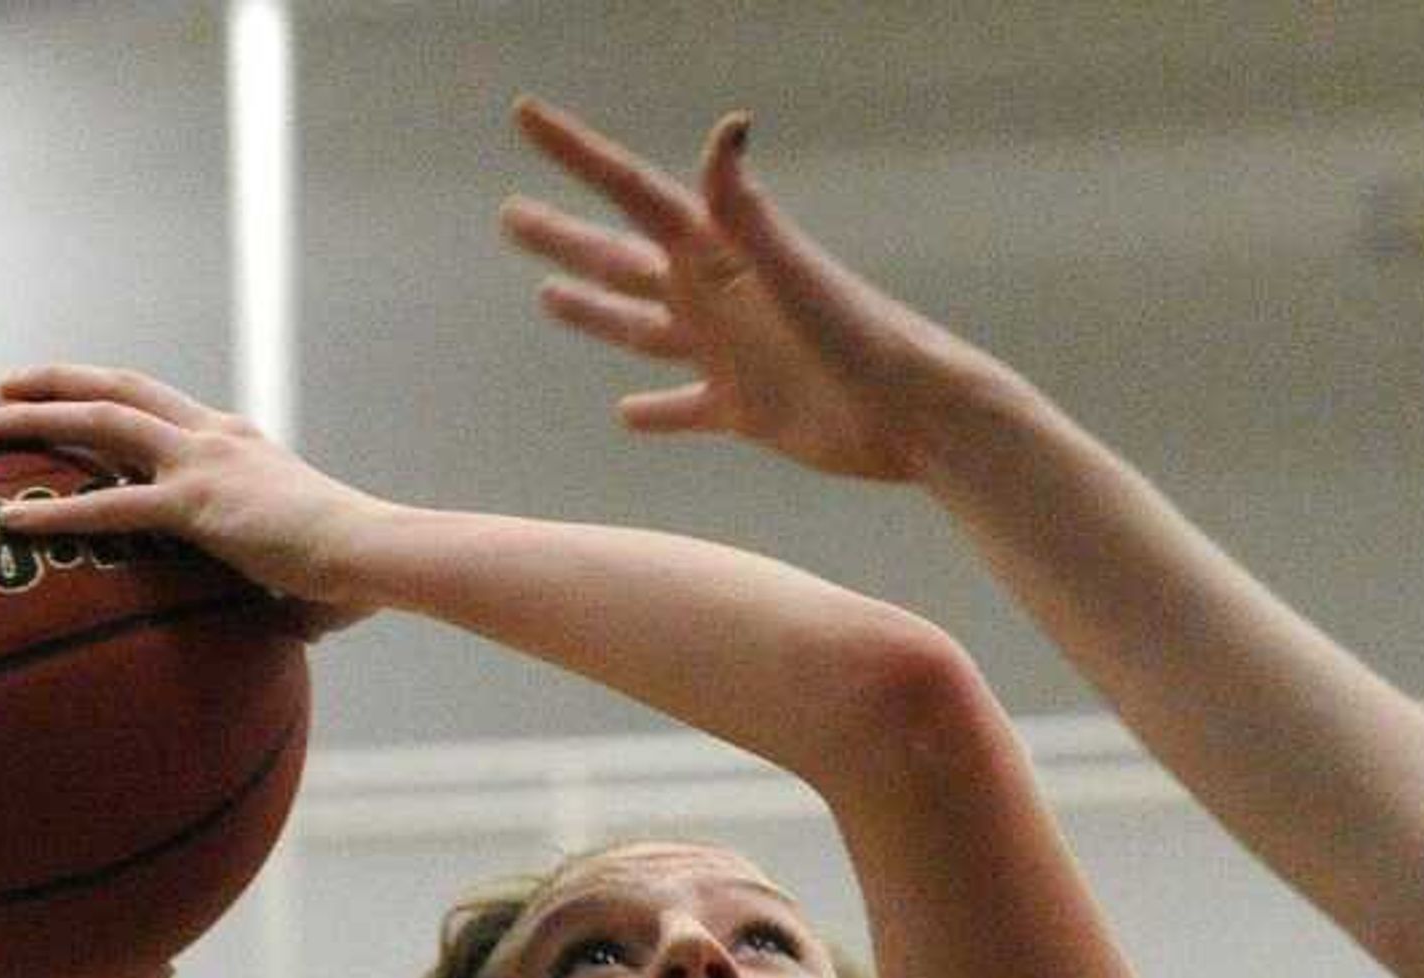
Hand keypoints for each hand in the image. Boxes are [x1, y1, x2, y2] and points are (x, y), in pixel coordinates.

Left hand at [0, 369, 385, 632]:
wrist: (376, 552)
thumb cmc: (358, 571)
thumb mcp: (313, 571)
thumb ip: (287, 591)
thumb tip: (293, 628)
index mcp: (240, 444)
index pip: (165, 409)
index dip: (116, 399)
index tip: (79, 399)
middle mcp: (214, 437)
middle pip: (119, 390)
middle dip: (59, 381)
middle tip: (6, 386)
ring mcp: (201, 463)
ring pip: (99, 421)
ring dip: (34, 418)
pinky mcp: (193, 504)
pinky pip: (107, 506)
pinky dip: (54, 512)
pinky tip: (10, 521)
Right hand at [500, 99, 992, 480]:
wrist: (914, 412)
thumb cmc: (859, 335)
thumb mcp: (792, 267)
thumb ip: (747, 207)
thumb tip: (727, 125)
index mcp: (716, 253)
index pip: (629, 192)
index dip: (574, 152)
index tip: (524, 114)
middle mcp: (714, 296)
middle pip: (620, 258)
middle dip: (563, 236)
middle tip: (509, 214)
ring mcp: (727, 354)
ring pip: (641, 330)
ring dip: (595, 312)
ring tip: (547, 296)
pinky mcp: (745, 409)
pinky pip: (686, 410)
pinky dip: (656, 415)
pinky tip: (626, 416)